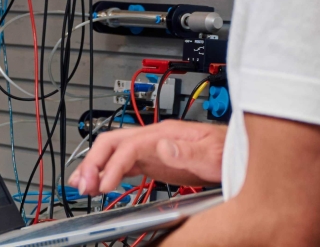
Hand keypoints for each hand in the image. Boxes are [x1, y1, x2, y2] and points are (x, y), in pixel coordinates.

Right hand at [69, 120, 225, 196]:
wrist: (238, 153)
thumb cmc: (230, 151)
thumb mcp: (214, 153)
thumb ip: (189, 150)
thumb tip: (161, 145)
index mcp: (165, 133)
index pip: (128, 146)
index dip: (112, 165)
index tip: (103, 185)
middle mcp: (155, 138)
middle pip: (112, 143)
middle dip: (92, 162)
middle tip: (81, 184)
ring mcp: (153, 148)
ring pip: (114, 153)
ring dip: (95, 167)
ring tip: (81, 184)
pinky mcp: (154, 161)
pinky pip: (125, 164)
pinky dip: (108, 173)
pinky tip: (101, 183)